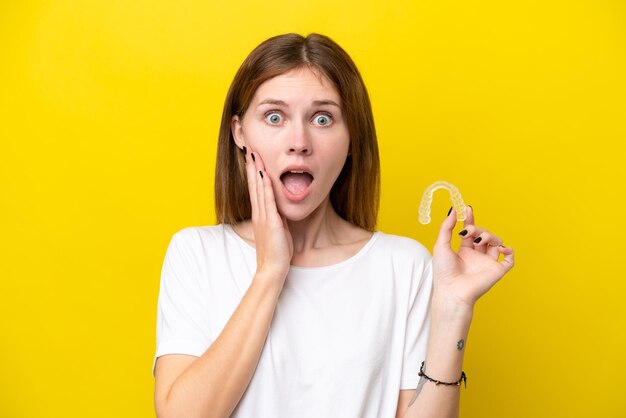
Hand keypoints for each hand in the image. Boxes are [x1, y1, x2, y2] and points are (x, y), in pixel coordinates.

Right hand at [244, 147, 293, 280]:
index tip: (252, 156)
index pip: (256, 187)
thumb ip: (276, 217)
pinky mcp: (270, 222)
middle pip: (254, 183)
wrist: (272, 268)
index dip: (253, 171)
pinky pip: (268, 200)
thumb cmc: (276, 251)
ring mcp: (263, 216)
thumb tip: (279, 208)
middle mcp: (259, 212)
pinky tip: (263, 174)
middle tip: (249, 147)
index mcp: (260, 213)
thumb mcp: (277, 229)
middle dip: (252, 165)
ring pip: (259, 188)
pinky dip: (265, 186)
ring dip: (256, 170)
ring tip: (253, 154)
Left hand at [431, 206, 514, 310]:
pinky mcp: (497, 270)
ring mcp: (487, 263)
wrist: (452, 290)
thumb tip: (453, 210)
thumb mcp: (441, 245)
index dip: (470, 219)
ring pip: (496, 242)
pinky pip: (509, 258)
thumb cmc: (444, 271)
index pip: (470, 232)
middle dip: (477, 228)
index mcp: (464, 251)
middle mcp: (477, 256)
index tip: (467, 208)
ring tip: (480, 240)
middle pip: (483, 234)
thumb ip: (446, 227)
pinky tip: (500, 247)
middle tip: (468, 231)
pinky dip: (508, 250)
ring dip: (490, 236)